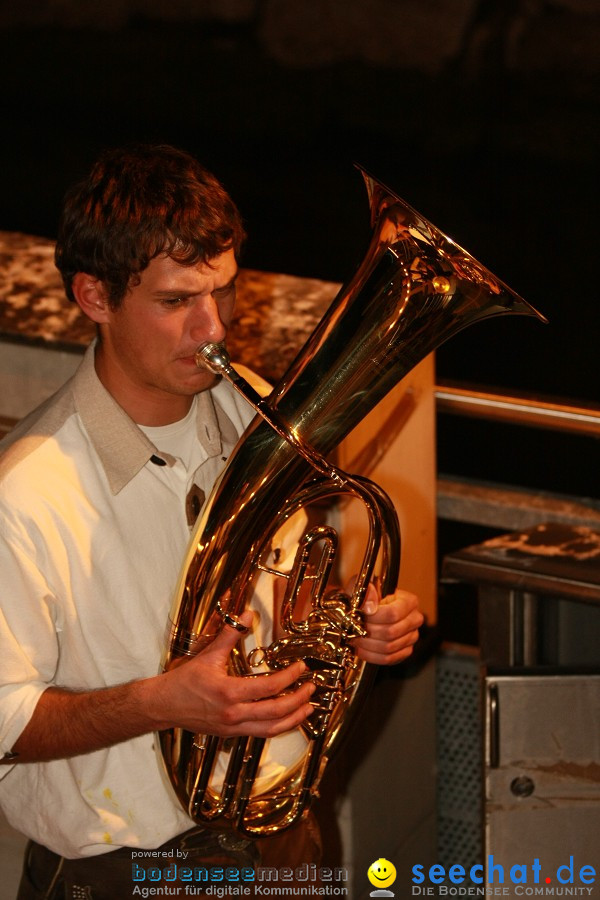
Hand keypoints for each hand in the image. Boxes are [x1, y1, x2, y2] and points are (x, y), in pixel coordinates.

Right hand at [157, 611, 314, 737]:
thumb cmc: (184, 682)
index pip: (269, 687)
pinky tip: (286, 718)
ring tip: (307, 708)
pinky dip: (277, 726)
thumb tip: (247, 615)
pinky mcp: (231, 734)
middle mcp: (233, 714)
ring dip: (293, 719)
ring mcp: (233, 727)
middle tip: (311, 689)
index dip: (289, 677)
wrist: (164, 705)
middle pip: (276, 712)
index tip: (300, 669)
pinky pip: (260, 733)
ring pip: (271, 729)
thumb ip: (230, 635)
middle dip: (298, 701)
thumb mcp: (208, 655)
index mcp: (229, 693)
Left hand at [353, 586, 422, 664]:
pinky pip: (389, 659)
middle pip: (391, 632)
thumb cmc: (367, 598)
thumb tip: (369, 607)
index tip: (360, 616)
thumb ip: (366, 592)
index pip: (393, 614)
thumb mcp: (363, 588)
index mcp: (409, 601)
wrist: (369, 610)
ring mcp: (412, 637)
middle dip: (368, 632)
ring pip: (389, 647)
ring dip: (367, 645)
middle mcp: (415, 619)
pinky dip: (371, 656)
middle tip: (353, 629)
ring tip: (354, 638)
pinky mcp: (405, 651)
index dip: (374, 618)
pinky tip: (360, 649)